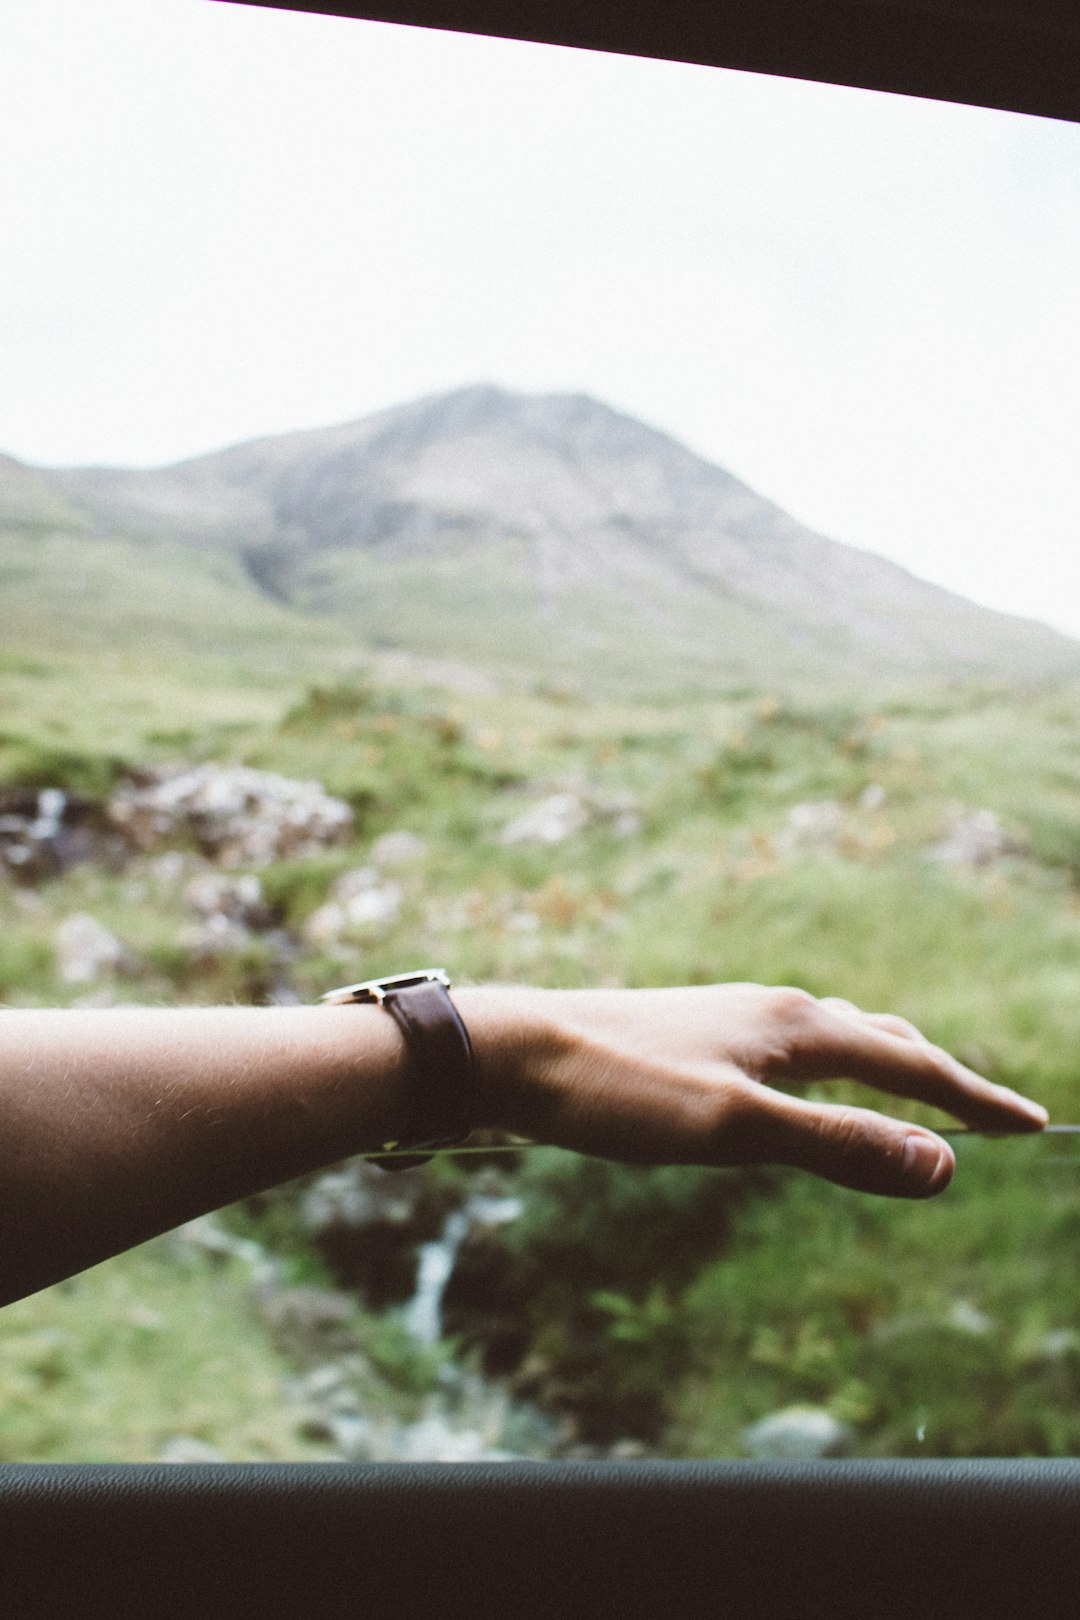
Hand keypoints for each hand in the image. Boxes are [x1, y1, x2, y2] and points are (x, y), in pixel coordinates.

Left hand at [459, 983, 1047, 1197]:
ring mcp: (732, 1017)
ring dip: (885, 1064)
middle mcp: (774, 1008)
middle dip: (939, 1076)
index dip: (974, 1099)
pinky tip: (799, 1082)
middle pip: (881, 1039)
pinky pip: (791, 1046)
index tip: (1032, 1122)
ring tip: (910, 1088)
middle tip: (987, 1111)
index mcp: (797, 1025)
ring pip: (833, 1036)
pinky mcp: (696, 1034)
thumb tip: (943, 1165)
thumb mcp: (736, 1130)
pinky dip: (831, 1067)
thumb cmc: (621, 1090)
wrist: (516, 1049)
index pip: (911, 1063)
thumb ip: (839, 1144)